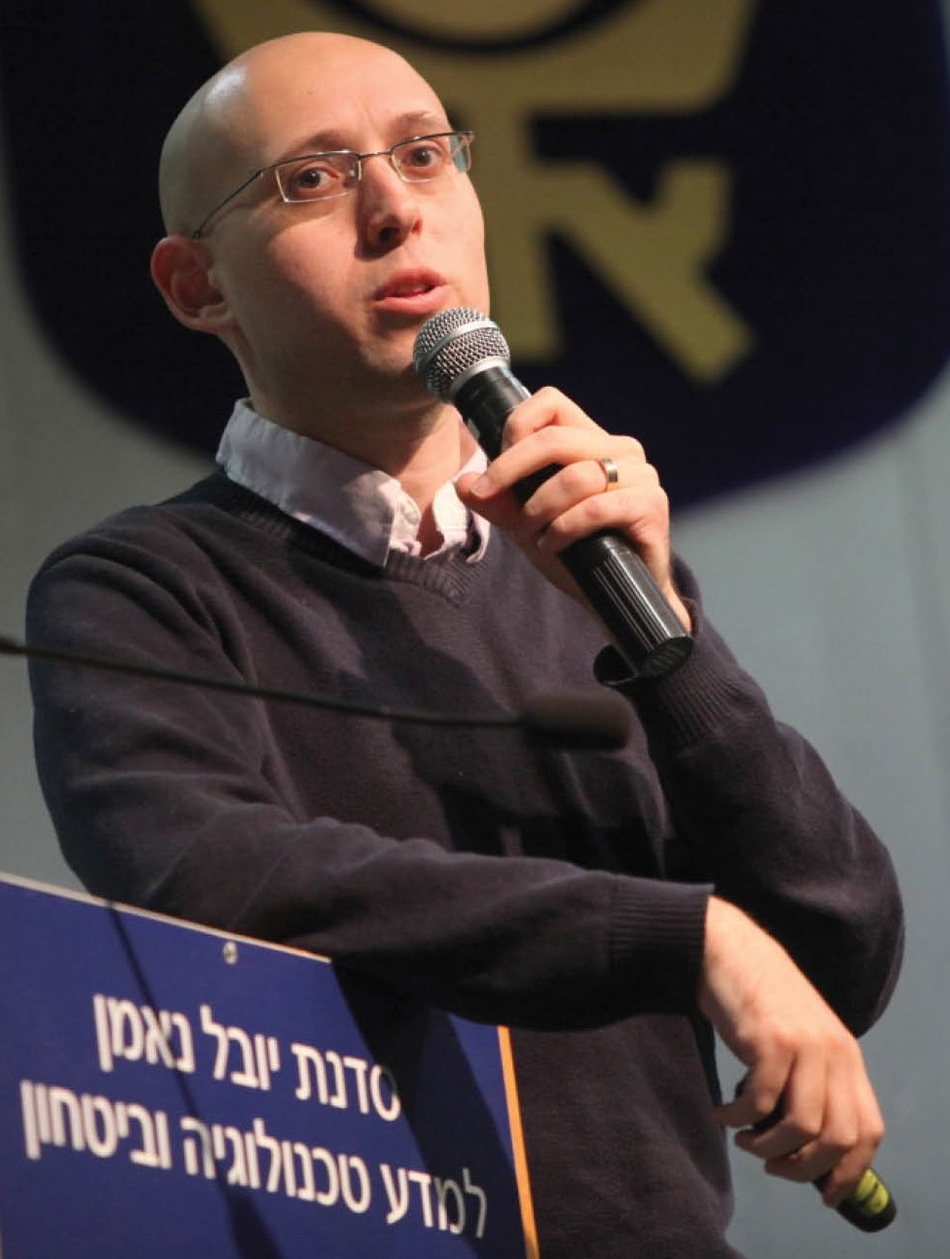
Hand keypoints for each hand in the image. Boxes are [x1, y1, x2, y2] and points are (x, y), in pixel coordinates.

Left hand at [455, 386, 689, 629]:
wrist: (619, 599)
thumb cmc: (578, 554)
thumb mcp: (528, 526)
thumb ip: (498, 504)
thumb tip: (463, 484)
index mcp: (592, 441)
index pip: (551, 403)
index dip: (515, 427)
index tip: (491, 471)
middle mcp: (620, 451)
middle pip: (555, 438)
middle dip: (511, 469)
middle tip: (489, 496)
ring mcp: (640, 476)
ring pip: (575, 476)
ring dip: (540, 508)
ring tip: (533, 535)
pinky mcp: (651, 505)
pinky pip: (597, 507)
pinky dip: (565, 527)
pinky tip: (555, 544)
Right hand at [700, 896, 884, 1207]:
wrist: (727, 948)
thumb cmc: (757, 998)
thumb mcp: (800, 1038)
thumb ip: (812, 1080)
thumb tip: (804, 1145)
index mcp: (846, 1055)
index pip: (867, 1130)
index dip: (850, 1170)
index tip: (824, 1192)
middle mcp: (834, 1052)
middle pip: (837, 1137)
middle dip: (802, 1167)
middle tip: (771, 1165)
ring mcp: (804, 1044)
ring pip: (801, 1127)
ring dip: (767, 1146)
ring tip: (744, 1139)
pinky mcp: (769, 1039)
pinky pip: (757, 1101)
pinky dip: (736, 1118)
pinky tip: (720, 1113)